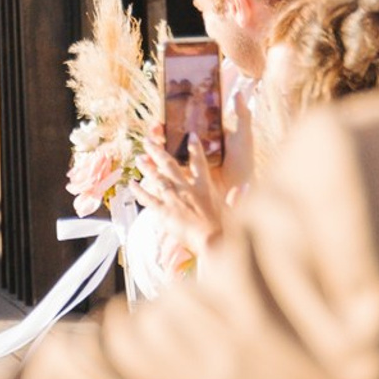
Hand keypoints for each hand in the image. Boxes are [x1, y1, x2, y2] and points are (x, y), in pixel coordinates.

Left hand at [135, 137, 230, 260]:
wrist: (212, 243)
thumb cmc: (225, 229)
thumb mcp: (235, 211)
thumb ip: (238, 197)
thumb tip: (247, 186)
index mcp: (205, 186)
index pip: (199, 162)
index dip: (194, 148)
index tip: (190, 135)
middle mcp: (187, 189)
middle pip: (170, 165)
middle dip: (158, 151)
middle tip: (148, 141)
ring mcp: (174, 200)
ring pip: (157, 178)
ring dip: (147, 167)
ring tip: (139, 158)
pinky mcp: (164, 213)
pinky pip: (148, 199)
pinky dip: (139, 191)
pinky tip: (131, 184)